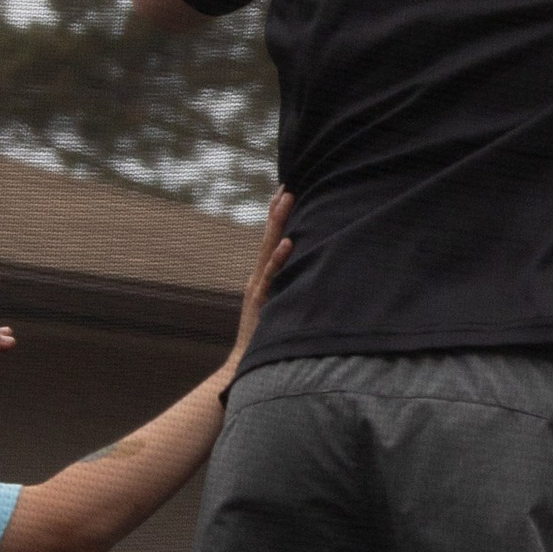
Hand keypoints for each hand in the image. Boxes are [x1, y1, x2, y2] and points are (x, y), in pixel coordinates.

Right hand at [217, 192, 292, 382]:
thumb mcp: (278, 308)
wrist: (246, 367)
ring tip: (288, 199)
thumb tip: (306, 275)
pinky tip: (289, 243)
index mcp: (262, 276)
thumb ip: (287, 290)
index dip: (277, 215)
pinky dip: (280, 260)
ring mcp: (258, 288)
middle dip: (278, 210)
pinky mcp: (261, 302)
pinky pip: (272, 278)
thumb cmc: (266, 339)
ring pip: (268, 249)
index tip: (286, 190)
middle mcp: (258, 277)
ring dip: (278, 223)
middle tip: (289, 184)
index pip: (270, 239)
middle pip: (268, 237)